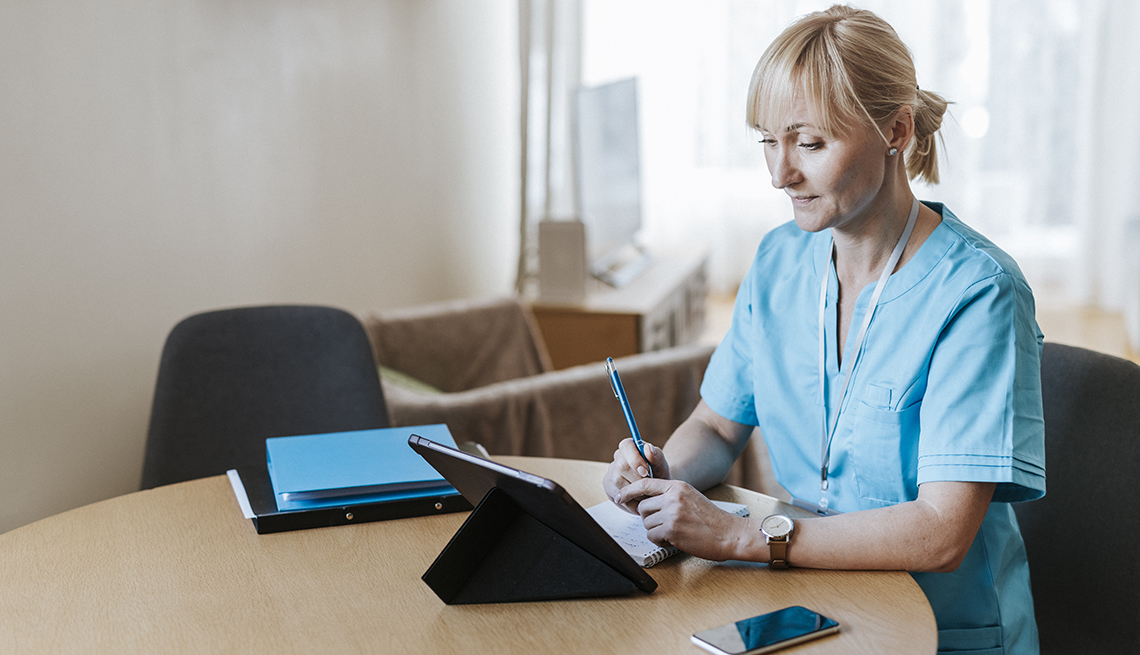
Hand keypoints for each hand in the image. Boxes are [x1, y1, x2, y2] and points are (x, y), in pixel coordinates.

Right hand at [603, 438, 670, 512]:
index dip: (635, 459)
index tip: (646, 472)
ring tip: (646, 494)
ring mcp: (611, 472)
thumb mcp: (661, 465)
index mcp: (630, 446)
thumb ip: (656, 456)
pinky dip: (629, 500)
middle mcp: (618, 457)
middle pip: (621, 466)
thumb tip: (648, 448)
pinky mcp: (608, 486)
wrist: (655, 488)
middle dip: (636, 478)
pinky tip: (639, 501)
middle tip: (648, 486)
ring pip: (617, 481)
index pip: (626, 446)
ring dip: (634, 490)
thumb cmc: (658, 473)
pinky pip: (616, 494)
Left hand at [615, 477, 750, 561]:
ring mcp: (672, 513)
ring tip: (673, 532)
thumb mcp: (691, 497)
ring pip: (646, 523)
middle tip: (663, 524)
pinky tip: (674, 540)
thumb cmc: (711, 519)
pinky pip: (652, 536)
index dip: (629, 491)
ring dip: (655, 531)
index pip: (645, 483)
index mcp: (677, 486)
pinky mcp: (672, 529)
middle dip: (648, 518)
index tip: (620, 497)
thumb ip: (671, 495)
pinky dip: (660, 541)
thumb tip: (647, 501)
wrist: (729, 533)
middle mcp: (673, 497)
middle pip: (642, 507)